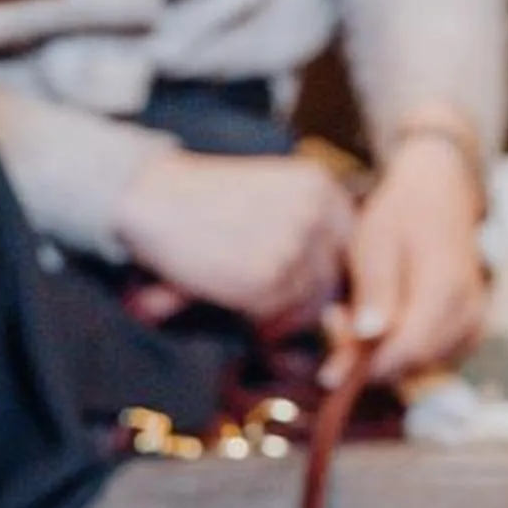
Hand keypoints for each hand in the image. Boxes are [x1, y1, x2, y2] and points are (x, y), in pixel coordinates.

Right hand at [113, 150, 355, 337]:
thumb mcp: (273, 196)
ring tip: (243, 302)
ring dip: (279, 315)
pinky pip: (275, 316)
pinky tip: (229, 300)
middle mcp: (317, 213)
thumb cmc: (204, 201)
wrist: (153, 196)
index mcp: (322, 188)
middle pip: (332, 281)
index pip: (354, 249)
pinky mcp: (268, 278)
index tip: (321, 302)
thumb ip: (310, 231)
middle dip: (306, 304)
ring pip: (307, 304)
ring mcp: (294, 246)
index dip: (335, 281)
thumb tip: (344, 296)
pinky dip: (254, 319)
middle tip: (271, 310)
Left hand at [325, 131, 487, 387]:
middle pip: (414, 362)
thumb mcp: (375, 244)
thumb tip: (371, 336)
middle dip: (369, 359)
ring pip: (421, 365)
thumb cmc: (401, 217)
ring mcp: (474, 322)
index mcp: (446, 286)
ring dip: (382, 354)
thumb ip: (375, 292)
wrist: (439, 195)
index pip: (409, 348)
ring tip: (352, 314)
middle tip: (334, 322)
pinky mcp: (469, 330)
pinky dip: (401, 352)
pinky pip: (431, 359)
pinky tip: (380, 323)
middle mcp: (468, 310)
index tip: (330, 373)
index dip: (369, 366)